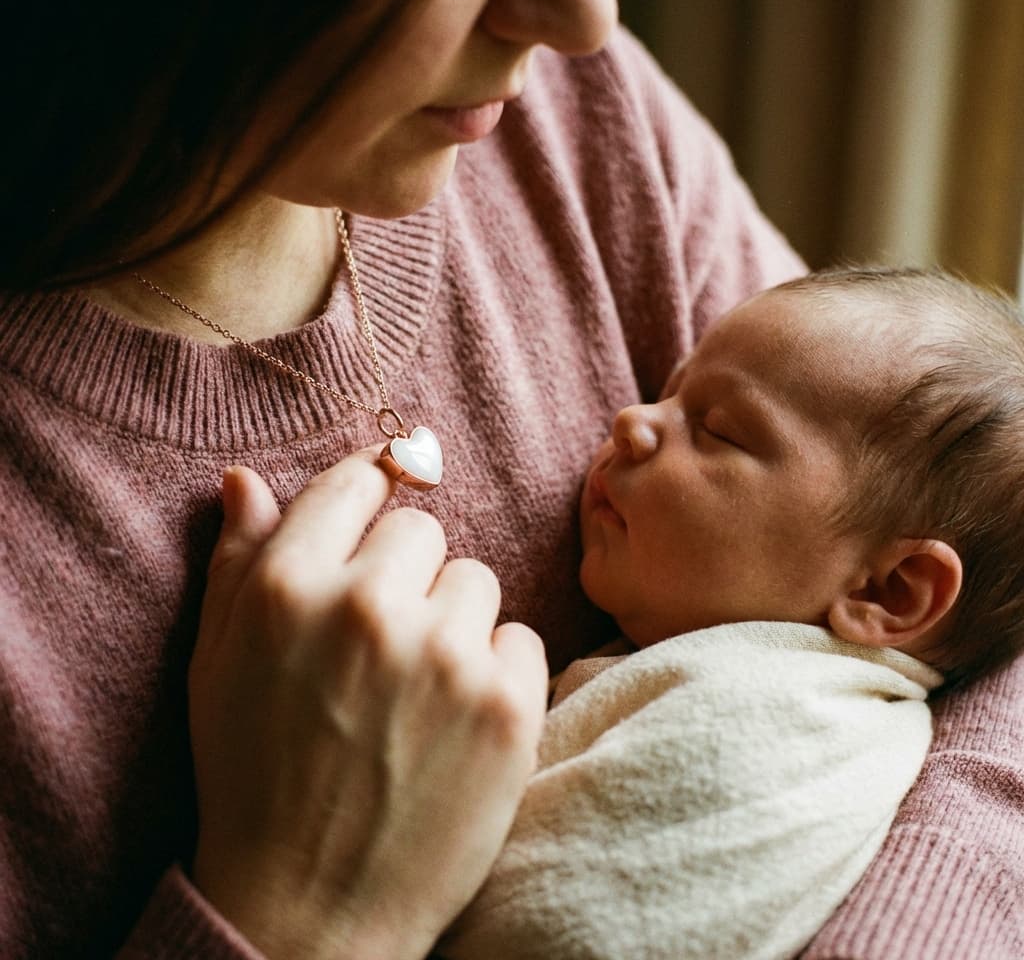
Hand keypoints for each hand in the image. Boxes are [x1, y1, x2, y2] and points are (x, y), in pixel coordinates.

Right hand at [188, 448, 547, 959]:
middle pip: (424, 529)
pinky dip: (497, 672)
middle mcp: (367, 609)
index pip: (355, 483)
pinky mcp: (508, 705)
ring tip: (418, 691)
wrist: (312, 906)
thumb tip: (247, 480)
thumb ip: (237, 562)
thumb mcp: (219, 663)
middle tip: (383, 644)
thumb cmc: (255, 775)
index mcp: (288, 589)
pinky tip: (457, 721)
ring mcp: (445, 656)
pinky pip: (520, 638)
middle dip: (408, 574)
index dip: (371, 490)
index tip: (382, 503)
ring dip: (455, 622)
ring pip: (477, 580)